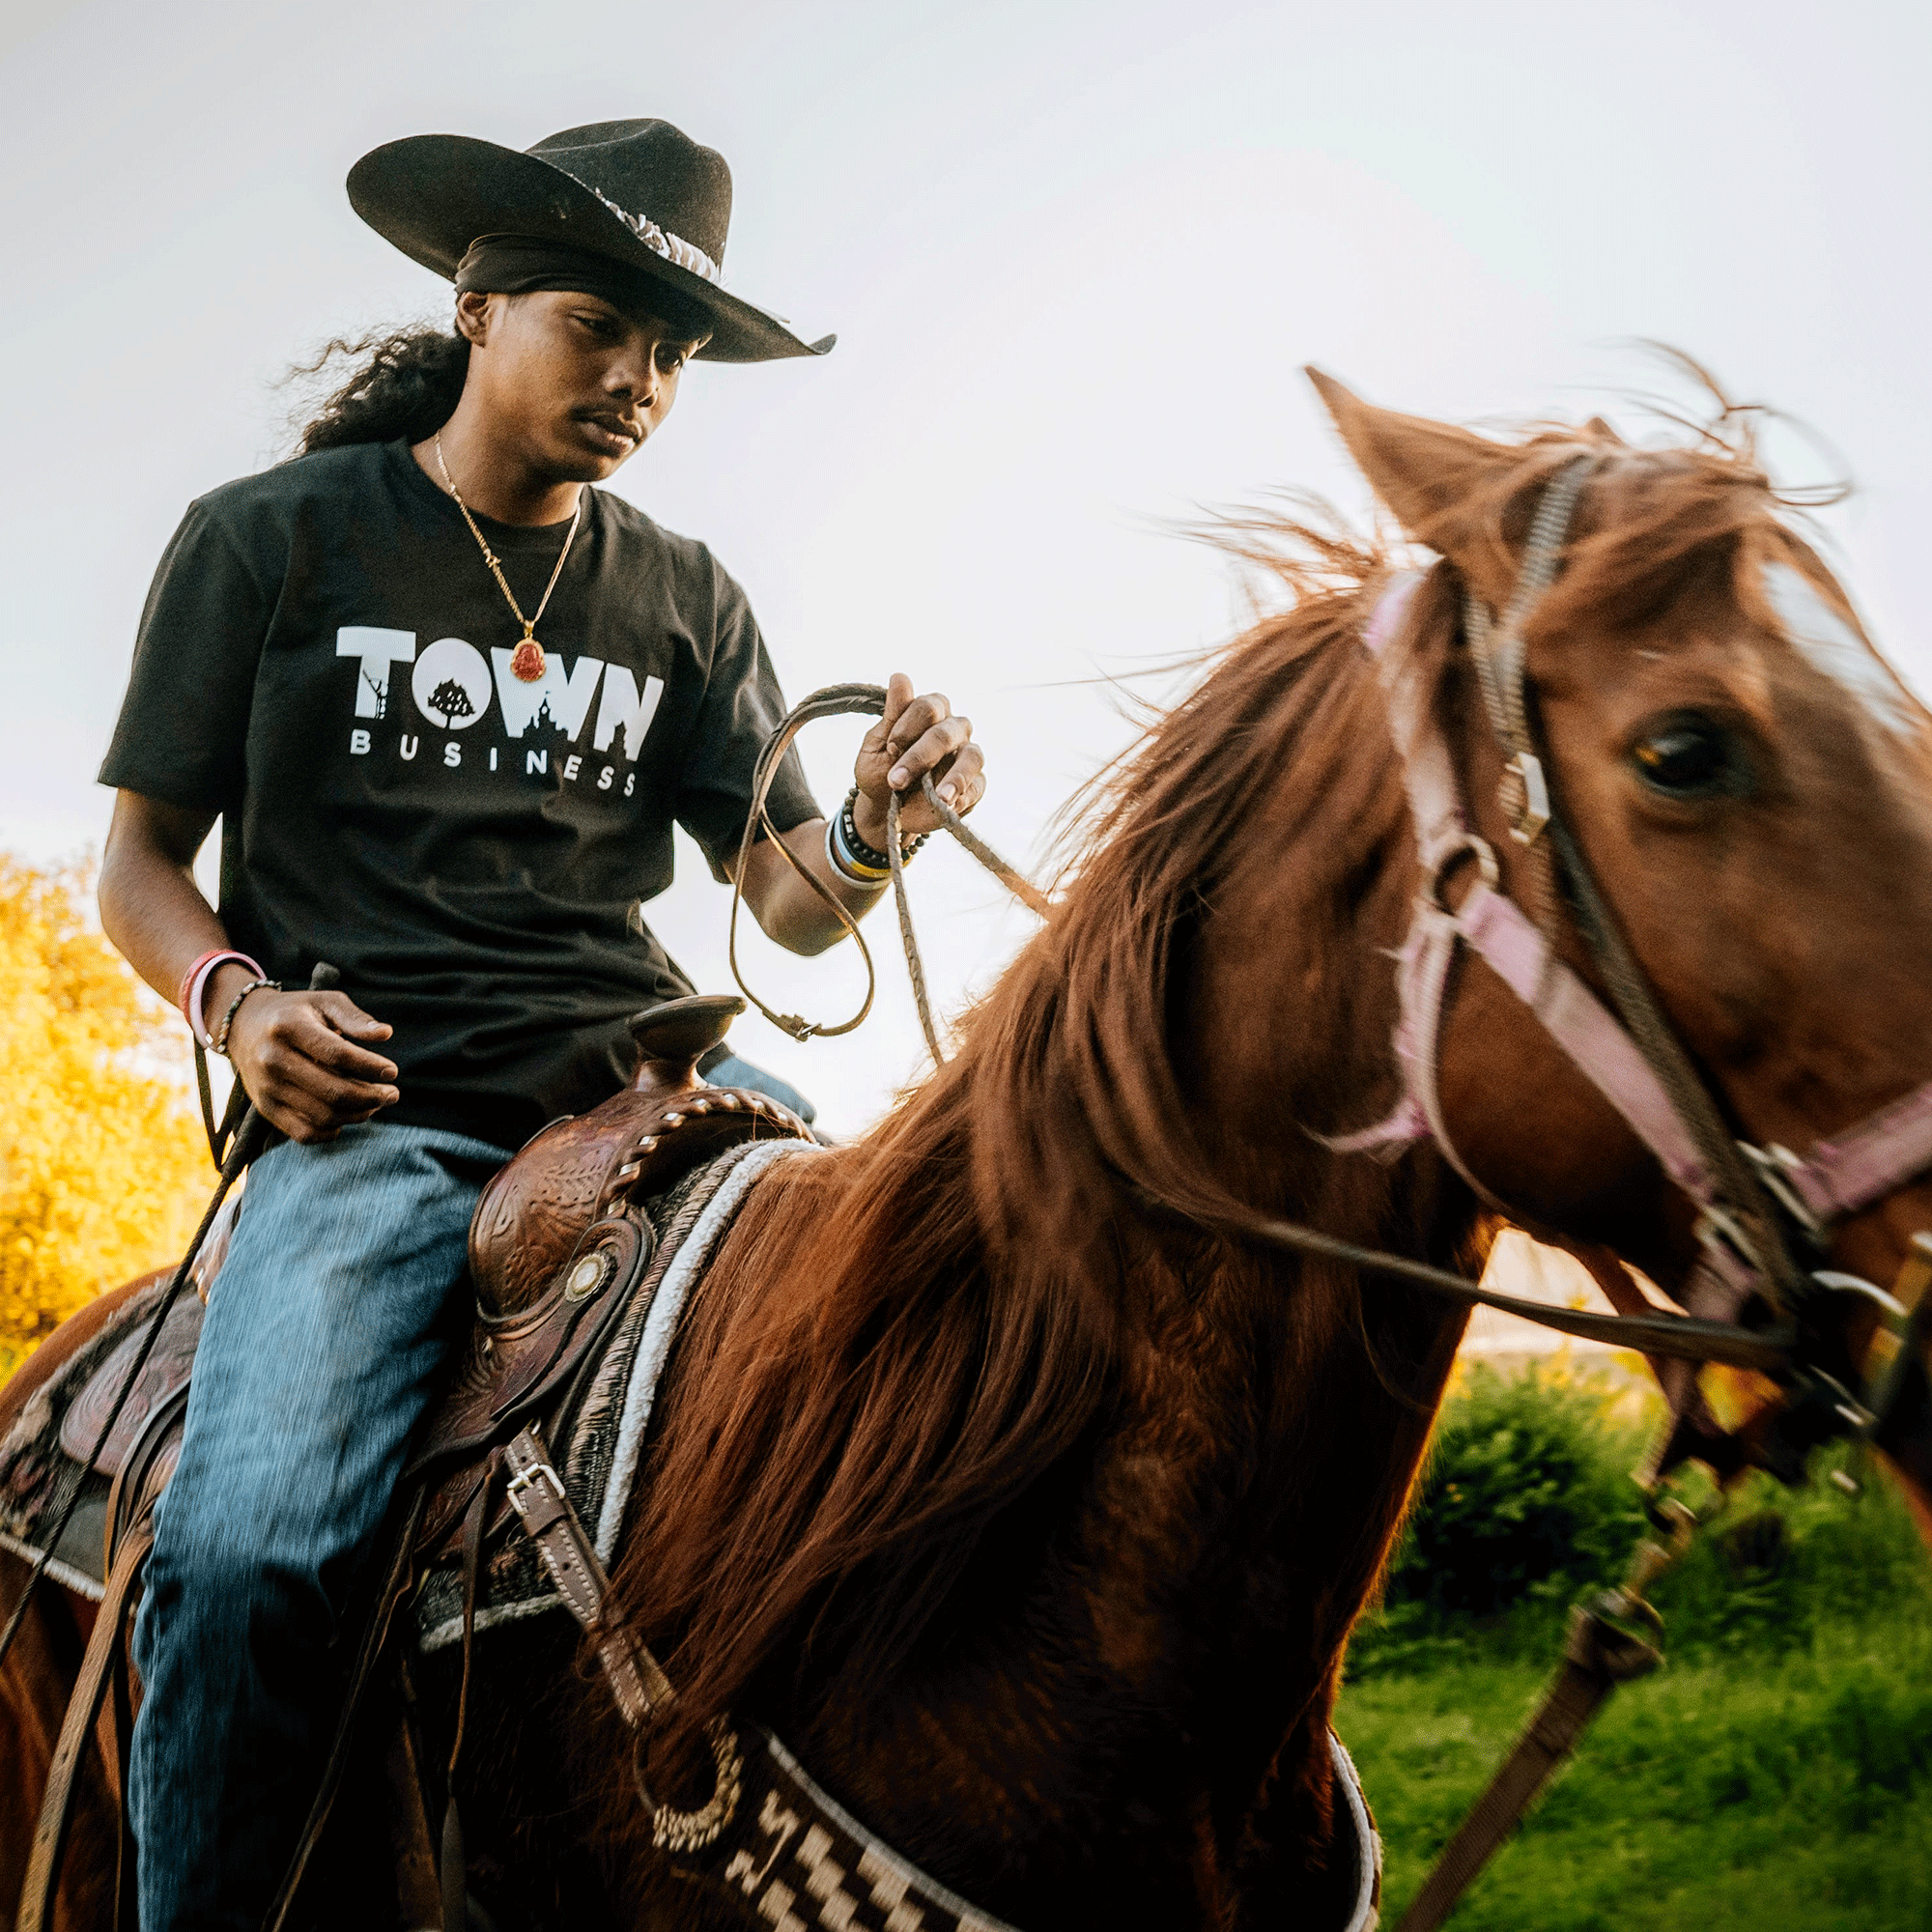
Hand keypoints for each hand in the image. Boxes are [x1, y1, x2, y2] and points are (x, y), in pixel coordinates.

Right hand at [217, 970, 399, 1142]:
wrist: (243, 1026)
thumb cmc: (295, 1012)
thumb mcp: (324, 1002)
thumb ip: (355, 1017)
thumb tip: (385, 1034)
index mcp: (289, 1027)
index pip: (338, 1055)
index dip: (370, 1066)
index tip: (392, 1071)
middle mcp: (273, 1059)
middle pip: (333, 1091)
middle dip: (371, 1097)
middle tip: (392, 1094)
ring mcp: (267, 1087)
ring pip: (322, 1115)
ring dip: (358, 1115)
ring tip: (375, 1104)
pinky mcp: (265, 1108)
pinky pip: (304, 1133)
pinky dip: (332, 1131)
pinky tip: (347, 1117)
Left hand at [852, 673, 986, 847]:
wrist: (884, 809)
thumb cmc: (880, 771)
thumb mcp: (876, 745)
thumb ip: (892, 715)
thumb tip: (900, 677)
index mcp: (930, 713)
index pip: (928, 707)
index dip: (908, 726)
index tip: (889, 748)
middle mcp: (953, 730)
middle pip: (947, 732)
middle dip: (921, 756)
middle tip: (895, 780)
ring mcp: (966, 757)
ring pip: (972, 756)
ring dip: (956, 777)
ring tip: (940, 798)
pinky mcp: (974, 785)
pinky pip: (978, 786)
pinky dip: (964, 796)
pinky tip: (947, 807)